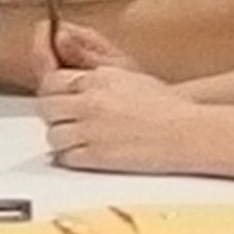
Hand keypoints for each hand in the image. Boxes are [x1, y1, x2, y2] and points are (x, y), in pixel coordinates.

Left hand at [39, 63, 199, 172]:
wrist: (186, 132)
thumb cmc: (168, 107)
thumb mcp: (129, 77)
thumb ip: (98, 77)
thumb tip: (79, 83)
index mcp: (98, 78)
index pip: (53, 81)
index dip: (53, 92)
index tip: (58, 99)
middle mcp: (90, 101)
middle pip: (47, 107)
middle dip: (54, 114)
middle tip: (65, 120)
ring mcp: (90, 129)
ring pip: (53, 134)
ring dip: (62, 137)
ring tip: (77, 139)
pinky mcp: (95, 156)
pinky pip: (65, 157)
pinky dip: (70, 157)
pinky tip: (84, 153)